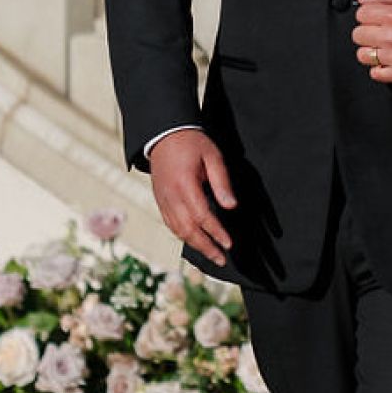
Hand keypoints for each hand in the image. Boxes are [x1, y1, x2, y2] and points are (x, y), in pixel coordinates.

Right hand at [148, 129, 237, 260]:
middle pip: (188, 230)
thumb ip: (221, 182)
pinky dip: (182, 235)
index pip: (202, 216)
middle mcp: (171, 196)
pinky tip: (193, 241)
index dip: (216, 233)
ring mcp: (163, 199)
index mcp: (184, 185)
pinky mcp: (160, 200)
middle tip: (221, 259)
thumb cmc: (190, 141)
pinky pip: (170, 223)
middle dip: (206, 247)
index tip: (228, 244)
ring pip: (177, 230)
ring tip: (211, 254)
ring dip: (195, 245)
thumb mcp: (212, 156)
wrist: (162, 133)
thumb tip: (231, 206)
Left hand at [353, 0, 391, 82]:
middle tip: (383, 31)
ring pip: (363, 55)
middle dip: (368, 31)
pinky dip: (379, 68)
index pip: (360, 14)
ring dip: (371, 50)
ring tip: (386, 46)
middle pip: (358, 35)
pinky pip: (375, 73)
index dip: (369, 14)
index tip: (377, 17)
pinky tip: (390, 59)